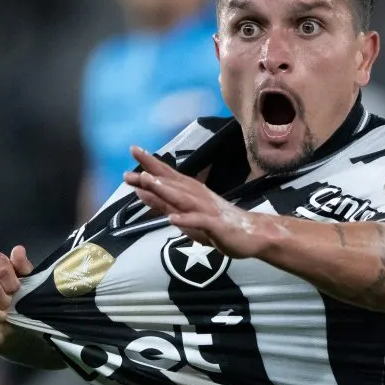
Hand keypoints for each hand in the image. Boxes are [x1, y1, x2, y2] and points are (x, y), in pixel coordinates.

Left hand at [124, 146, 265, 258]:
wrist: (254, 234)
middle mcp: (197, 195)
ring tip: (147, 183)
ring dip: (165, 190)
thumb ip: (162, 202)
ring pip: (183, 198)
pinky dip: (186, 219)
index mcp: (190, 191)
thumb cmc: (217, 223)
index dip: (150, 163)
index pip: (167, 174)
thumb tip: (139, 189)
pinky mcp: (216, 225)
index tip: (133, 149)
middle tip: (130, 170)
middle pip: (171, 183)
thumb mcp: (184, 213)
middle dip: (151, 175)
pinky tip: (172, 218)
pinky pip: (199, 221)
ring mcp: (207, 209)